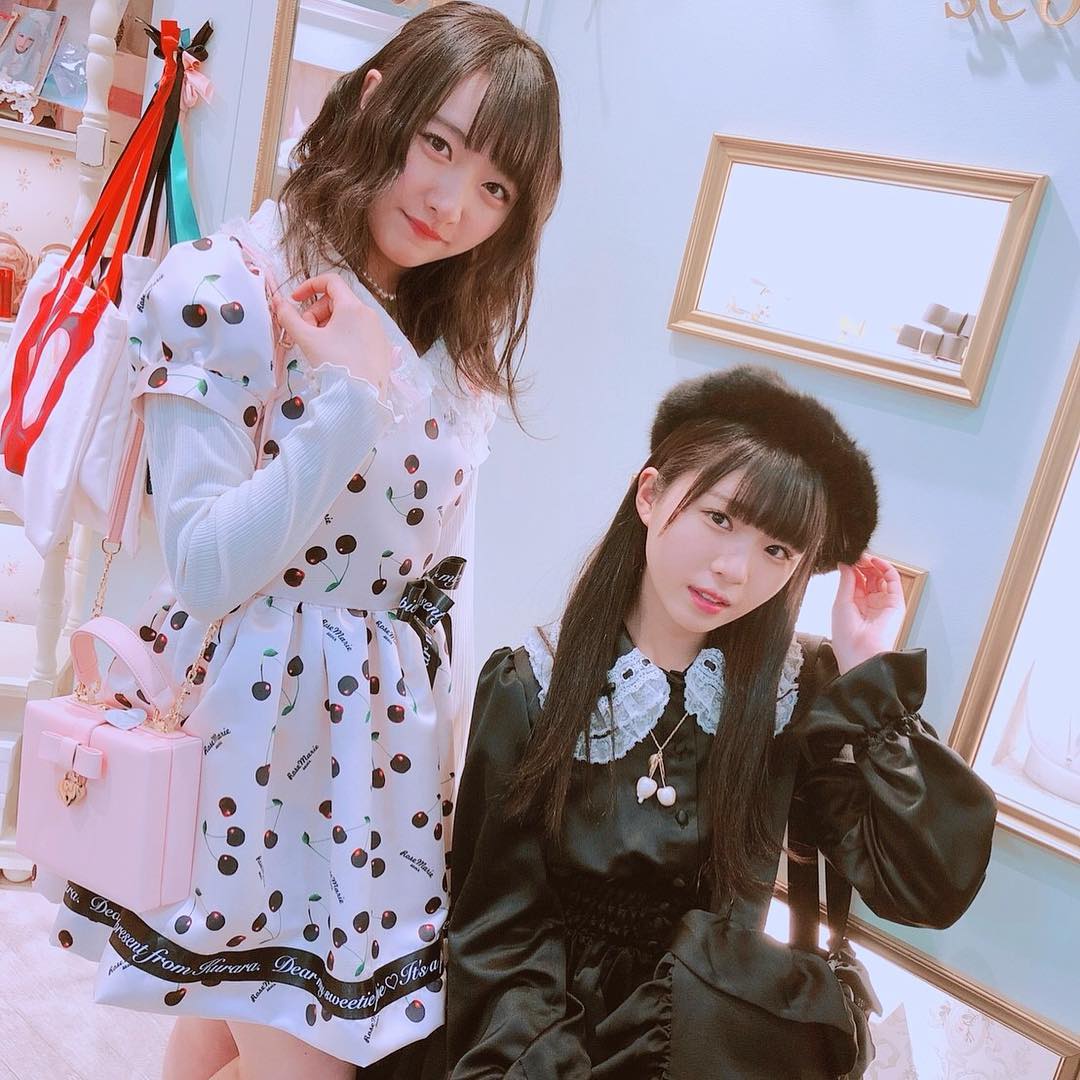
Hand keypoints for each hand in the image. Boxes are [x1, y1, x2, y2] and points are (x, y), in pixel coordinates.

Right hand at [273, 273, 395, 398]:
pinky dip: (343, 337)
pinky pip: (359, 333)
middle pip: (337, 302)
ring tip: (319, 347)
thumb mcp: (307, 339)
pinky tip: (336, 356)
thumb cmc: (336, 365)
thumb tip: (277, 302)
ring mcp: (378, 332)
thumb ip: (288, 317)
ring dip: (328, 326)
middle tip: (306, 333)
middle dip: (316, 313)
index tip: (296, 301)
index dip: (309, 286)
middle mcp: (369, 315)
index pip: (330, 281)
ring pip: (347, 319)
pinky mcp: (382, 348)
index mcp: (353, 307)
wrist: (362, 397)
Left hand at [830, 556, 905, 674]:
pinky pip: (893, 582)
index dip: (851, 568)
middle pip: (868, 577)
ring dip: (873, 564)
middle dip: (862, 564)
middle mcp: (869, 603)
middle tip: (856, 556)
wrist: (861, 653)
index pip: (854, 581)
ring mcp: (883, 603)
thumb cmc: (847, 637)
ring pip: (881, 577)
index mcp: (853, 605)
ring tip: (864, 558)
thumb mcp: (841, 603)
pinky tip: (876, 562)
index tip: (847, 558)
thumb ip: (846, 581)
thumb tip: (845, 564)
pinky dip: (887, 569)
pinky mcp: (896, 603)